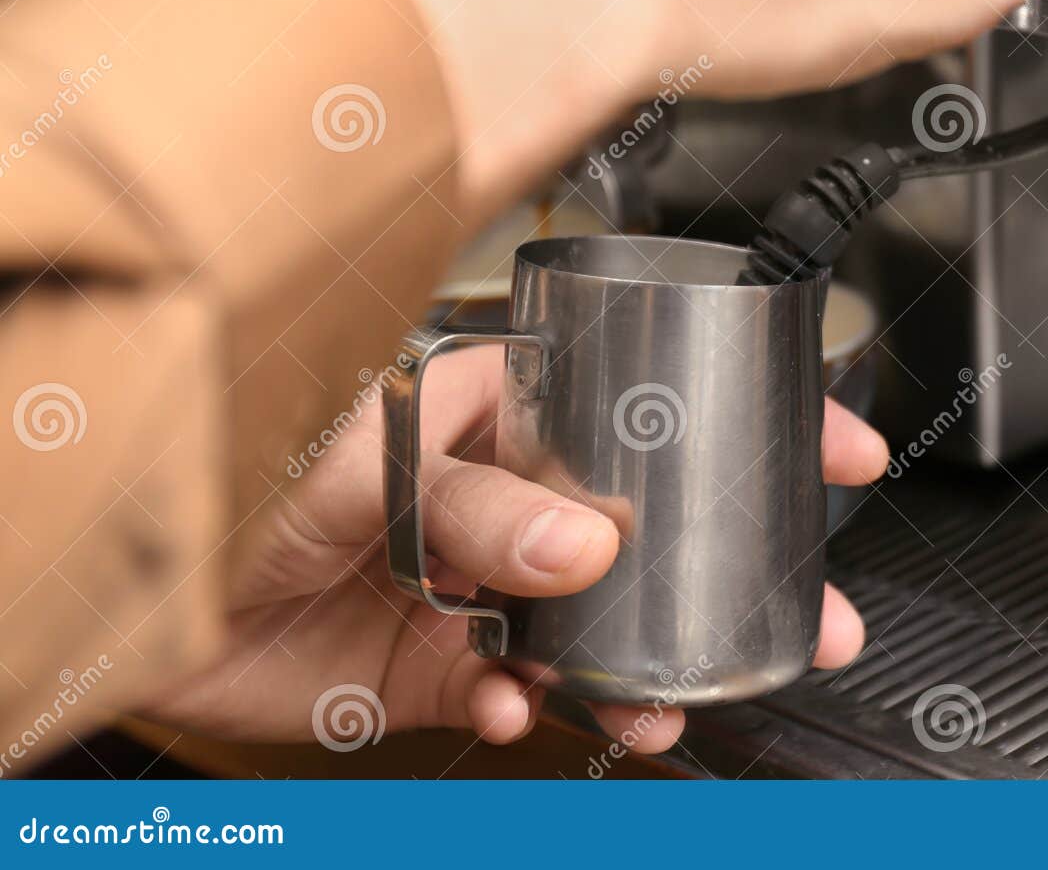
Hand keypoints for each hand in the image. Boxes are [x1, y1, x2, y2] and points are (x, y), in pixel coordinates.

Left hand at [145, 345, 887, 754]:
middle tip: (811, 621)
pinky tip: (503, 703)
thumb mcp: (368, 458)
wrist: (148, 591)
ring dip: (643, 672)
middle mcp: (509, 497)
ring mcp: (485, 584)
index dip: (751, 425)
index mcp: (506, 409)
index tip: (832, 454)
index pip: (651, 406)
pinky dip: (522, 708)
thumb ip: (475, 503)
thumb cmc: (239, 470)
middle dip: (737, 583)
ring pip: (604, 630)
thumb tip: (581, 551)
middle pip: (654, 535)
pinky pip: (519, 691)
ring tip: (660, 704)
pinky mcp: (446, 662)